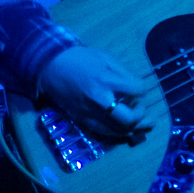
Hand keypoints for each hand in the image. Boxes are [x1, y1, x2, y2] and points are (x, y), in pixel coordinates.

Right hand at [37, 45, 155, 142]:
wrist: (50, 66)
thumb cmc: (80, 59)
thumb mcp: (106, 59)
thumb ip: (124, 75)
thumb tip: (138, 91)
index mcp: (105, 81)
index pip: (136, 91)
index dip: (141, 91)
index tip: (137, 90)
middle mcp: (98, 100)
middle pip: (128, 120)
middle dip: (140, 115)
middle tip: (140, 108)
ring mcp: (88, 113)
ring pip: (117, 131)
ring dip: (134, 128)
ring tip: (143, 124)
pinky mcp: (80, 120)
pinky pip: (104, 133)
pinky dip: (118, 132)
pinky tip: (125, 128)